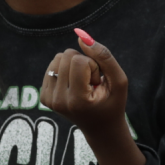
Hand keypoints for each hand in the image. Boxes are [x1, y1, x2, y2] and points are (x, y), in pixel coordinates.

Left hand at [41, 30, 144, 164]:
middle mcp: (59, 101)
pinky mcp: (44, 97)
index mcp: (77, 100)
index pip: (79, 61)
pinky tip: (74, 85)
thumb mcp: (119, 81)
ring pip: (58, 58)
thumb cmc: (112, 103)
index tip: (98, 83)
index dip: (93, 66)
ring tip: (83, 85)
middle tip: (91, 84)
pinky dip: (65, 70)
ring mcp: (49, 100)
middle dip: (84, 64)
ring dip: (74, 66)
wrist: (100, 128)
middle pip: (67, 56)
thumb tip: (81, 36)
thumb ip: (104, 57)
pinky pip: (52, 66)